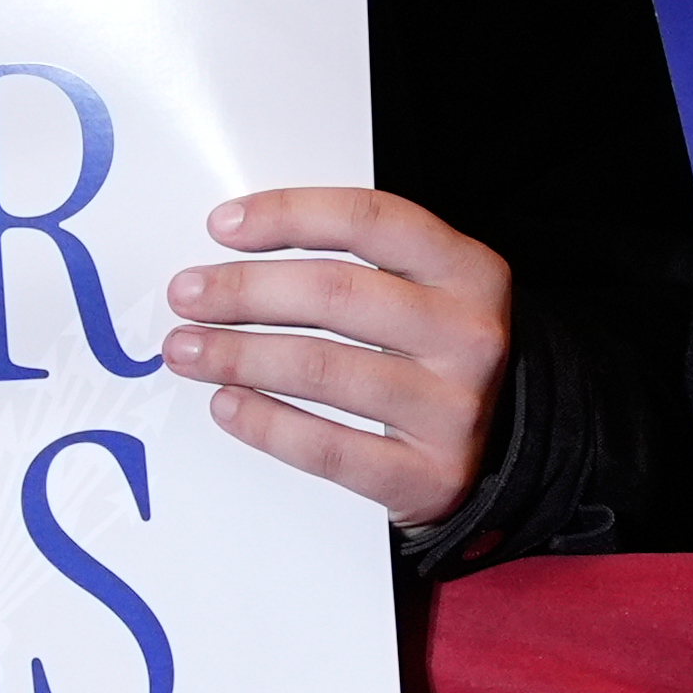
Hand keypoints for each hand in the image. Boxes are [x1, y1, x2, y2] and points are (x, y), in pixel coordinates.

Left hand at [164, 187, 508, 528]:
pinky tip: (227, 404)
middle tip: (186, 294)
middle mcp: (470, 334)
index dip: (288, 215)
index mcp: (469, 269)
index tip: (221, 226)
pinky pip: (328, 447)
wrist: (505, 447)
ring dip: (239, 355)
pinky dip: (267, 423)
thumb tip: (240, 251)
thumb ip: (358, 262)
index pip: (369, 221)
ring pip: (324, 368)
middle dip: (245, 290)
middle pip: (336, 293)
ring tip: (187, 350)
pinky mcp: (429, 476)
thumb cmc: (435, 352)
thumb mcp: (425, 289)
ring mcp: (455, 409)